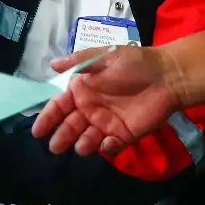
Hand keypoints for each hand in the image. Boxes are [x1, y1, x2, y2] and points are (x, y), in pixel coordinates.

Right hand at [31, 46, 183, 156]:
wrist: (167, 75)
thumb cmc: (134, 63)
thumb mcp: (105, 56)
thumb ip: (79, 61)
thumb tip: (52, 64)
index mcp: (84, 90)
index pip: (60, 106)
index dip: (48, 117)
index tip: (38, 130)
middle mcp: (91, 109)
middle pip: (71, 126)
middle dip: (62, 136)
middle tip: (55, 146)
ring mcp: (107, 123)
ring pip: (88, 138)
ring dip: (82, 144)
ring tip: (80, 147)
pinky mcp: (124, 134)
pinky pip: (111, 145)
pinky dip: (107, 148)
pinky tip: (105, 145)